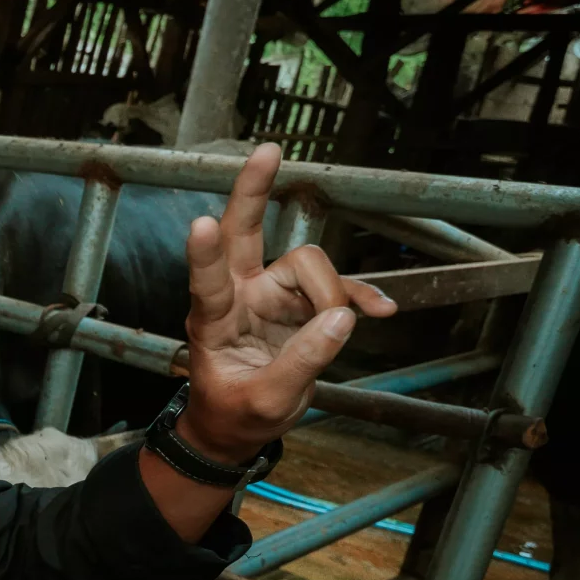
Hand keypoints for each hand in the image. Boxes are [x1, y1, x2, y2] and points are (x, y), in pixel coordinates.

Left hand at [178, 144, 397, 459]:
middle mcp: (239, 294)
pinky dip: (358, 297)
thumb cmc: (236, 413)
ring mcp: (269, 294)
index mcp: (213, 321)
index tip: (200, 223)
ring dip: (332, 294)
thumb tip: (341, 318)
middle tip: (268, 152)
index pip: (207, 281)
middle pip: (244, 233)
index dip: (204, 253)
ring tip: (339, 331)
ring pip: (308, 266)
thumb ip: (303, 362)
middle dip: (253, 191)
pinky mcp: (298, 302)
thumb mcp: (265, 402)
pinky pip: (335, 288)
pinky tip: (380, 310)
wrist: (237, 428)